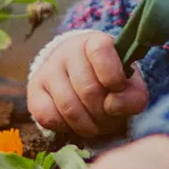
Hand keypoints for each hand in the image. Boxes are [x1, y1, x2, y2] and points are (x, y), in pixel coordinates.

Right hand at [26, 29, 148, 137]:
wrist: (83, 79)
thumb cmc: (110, 82)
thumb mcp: (130, 85)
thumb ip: (134, 96)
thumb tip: (112, 105)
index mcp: (96, 42)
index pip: (101, 51)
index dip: (113, 76)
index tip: (118, 88)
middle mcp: (68, 51)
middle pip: (88, 90)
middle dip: (103, 113)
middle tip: (108, 116)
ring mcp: (48, 69)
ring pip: (68, 107)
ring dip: (87, 125)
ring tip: (95, 123)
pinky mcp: (34, 89)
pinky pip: (47, 117)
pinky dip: (65, 127)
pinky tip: (74, 122)